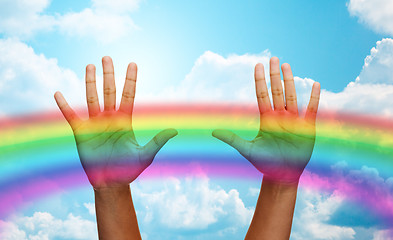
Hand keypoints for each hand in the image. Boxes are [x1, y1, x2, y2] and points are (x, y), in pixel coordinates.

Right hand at [54, 56, 176, 188]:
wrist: (111, 183)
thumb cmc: (129, 169)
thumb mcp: (145, 155)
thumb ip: (157, 142)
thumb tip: (174, 130)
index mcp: (125, 120)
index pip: (128, 95)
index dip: (130, 80)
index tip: (132, 63)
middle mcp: (110, 118)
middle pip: (109, 91)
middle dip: (108, 74)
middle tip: (107, 57)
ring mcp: (95, 124)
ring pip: (92, 98)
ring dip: (90, 82)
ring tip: (89, 66)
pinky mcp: (81, 133)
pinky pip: (71, 116)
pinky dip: (64, 106)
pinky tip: (58, 93)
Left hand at [213, 57, 319, 183]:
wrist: (282, 175)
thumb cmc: (265, 162)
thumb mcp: (247, 149)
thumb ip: (232, 139)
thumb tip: (213, 131)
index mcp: (266, 119)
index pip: (262, 95)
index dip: (260, 80)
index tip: (258, 64)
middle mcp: (279, 116)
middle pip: (276, 91)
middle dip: (274, 75)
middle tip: (274, 58)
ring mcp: (294, 120)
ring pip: (291, 96)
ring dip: (290, 81)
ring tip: (287, 65)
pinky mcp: (307, 128)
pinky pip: (311, 109)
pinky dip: (314, 98)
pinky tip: (315, 84)